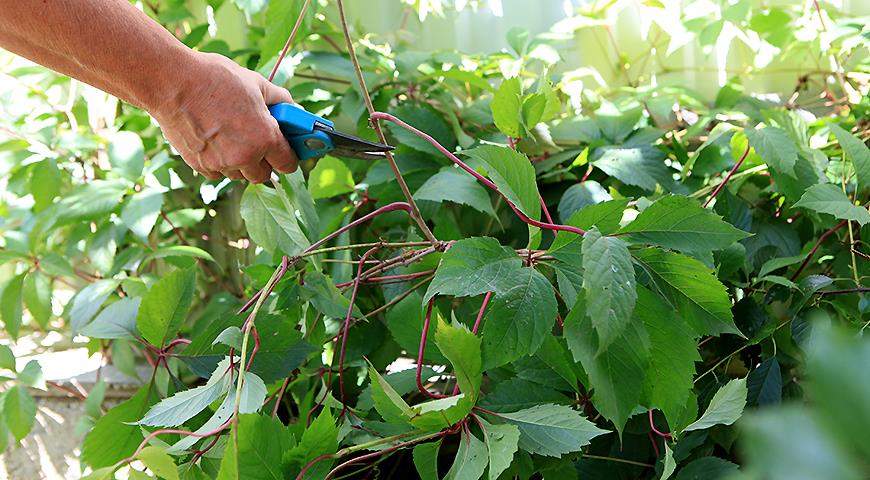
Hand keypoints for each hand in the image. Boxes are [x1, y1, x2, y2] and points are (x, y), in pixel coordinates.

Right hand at [151, 52, 297, 182]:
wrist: (172, 82)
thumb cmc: (215, 78)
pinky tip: (213, 140)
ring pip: (239, 175)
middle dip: (264, 162)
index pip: (288, 164)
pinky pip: (217, 173)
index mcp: (265, 138)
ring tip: (231, 136)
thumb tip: (295, 110)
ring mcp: (220, 164)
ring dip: (241, 163)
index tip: (285, 150)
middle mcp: (245, 156)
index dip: (289, 156)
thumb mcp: (256, 83)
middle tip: (258, 142)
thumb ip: (281, 101)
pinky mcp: (199, 165)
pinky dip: (219, 162)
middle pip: (264, 176)